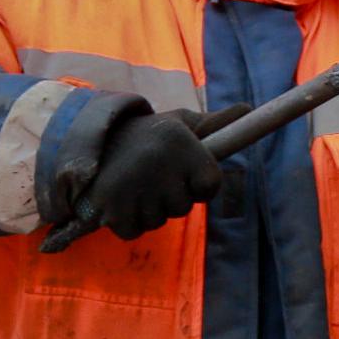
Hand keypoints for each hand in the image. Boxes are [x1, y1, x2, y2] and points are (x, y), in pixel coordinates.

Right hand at [60, 105, 241, 245]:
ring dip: (149, 208)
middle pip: (184, 206)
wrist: (89, 139)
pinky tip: (121, 198)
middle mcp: (160, 162)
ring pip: (160, 220)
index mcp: (180, 141)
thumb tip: (249, 107)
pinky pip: (135, 230)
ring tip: (134, 183)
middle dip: (171, 196)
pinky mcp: (112, 208)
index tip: (183, 169)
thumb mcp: (179, 123)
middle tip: (152, 174)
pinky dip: (128, 221)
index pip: (211, 185)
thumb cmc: (147, 136)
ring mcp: (135, 187)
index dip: (199, 183)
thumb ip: (215, 123)